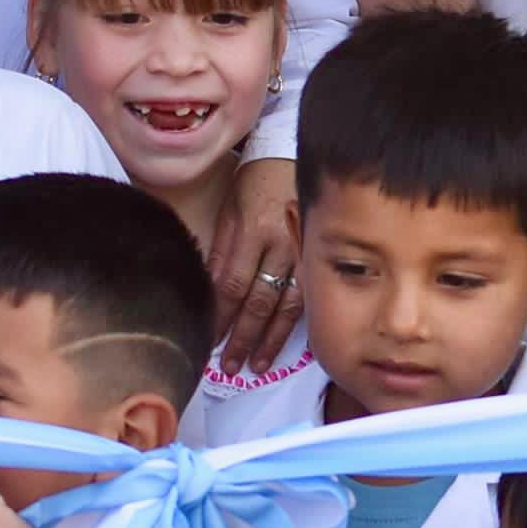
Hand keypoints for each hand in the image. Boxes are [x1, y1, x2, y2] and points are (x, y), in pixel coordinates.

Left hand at [208, 160, 301, 371]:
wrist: (292, 161)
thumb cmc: (254, 186)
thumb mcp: (229, 212)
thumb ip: (220, 252)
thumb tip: (207, 294)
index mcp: (252, 231)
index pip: (232, 285)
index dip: (220, 317)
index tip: (208, 342)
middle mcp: (281, 246)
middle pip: (259, 302)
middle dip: (243, 338)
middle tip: (231, 366)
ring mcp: (304, 254)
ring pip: (287, 306)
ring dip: (270, 340)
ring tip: (258, 366)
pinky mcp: (318, 258)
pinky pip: (308, 297)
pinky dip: (298, 324)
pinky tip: (291, 345)